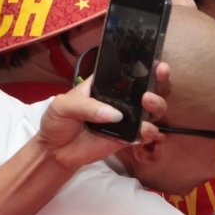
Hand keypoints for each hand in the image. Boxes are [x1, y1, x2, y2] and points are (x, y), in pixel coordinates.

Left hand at [36, 72, 168, 168]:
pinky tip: (145, 131)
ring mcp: (127, 119)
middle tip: (156, 78)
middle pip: (147, 87)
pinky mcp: (128, 138)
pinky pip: (145, 134)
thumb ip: (86, 106)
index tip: (155, 63)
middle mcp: (121, 100)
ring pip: (152, 110)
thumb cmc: (58, 121)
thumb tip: (114, 115)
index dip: (144, 65)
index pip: (127, 71)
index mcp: (106, 86)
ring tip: (147, 103)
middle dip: (158, 81)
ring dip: (156, 105)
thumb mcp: (64, 105)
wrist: (56, 151)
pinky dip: (150, 132)